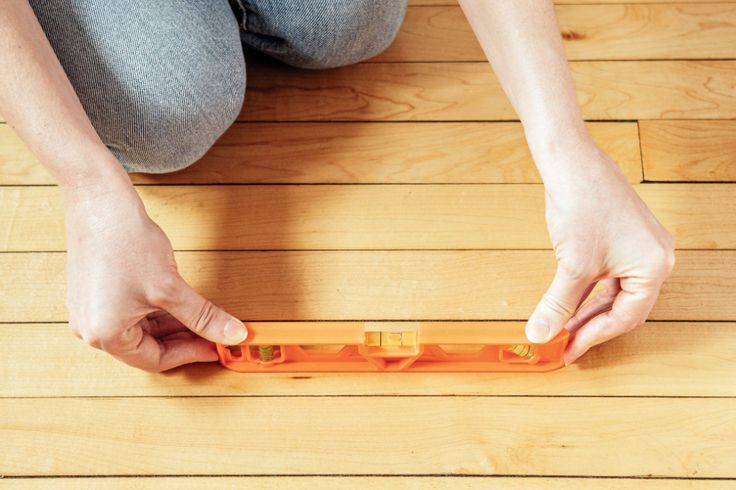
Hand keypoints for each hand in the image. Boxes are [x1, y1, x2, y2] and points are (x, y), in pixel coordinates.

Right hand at [62, 173, 246, 371]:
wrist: (100, 202)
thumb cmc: (126, 242)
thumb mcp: (171, 288)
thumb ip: (204, 317)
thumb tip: (233, 335)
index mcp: (104, 335)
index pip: (155, 360)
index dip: (191, 353)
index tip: (216, 347)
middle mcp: (91, 329)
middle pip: (147, 347)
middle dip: (183, 338)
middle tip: (213, 332)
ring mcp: (90, 311)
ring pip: (141, 329)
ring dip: (172, 325)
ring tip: (200, 315)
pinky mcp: (94, 294)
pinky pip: (130, 313)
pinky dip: (156, 311)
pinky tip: (179, 301)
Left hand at [524, 138, 674, 363]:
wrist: (571, 162)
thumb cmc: (581, 203)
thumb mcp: (571, 265)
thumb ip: (558, 304)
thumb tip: (541, 335)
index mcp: (654, 266)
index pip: (626, 317)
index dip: (594, 336)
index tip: (569, 350)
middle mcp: (656, 257)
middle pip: (625, 306)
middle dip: (592, 325)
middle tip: (566, 344)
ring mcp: (642, 245)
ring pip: (617, 292)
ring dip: (590, 309)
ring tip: (565, 327)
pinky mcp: (624, 237)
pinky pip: (612, 274)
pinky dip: (590, 290)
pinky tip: (571, 302)